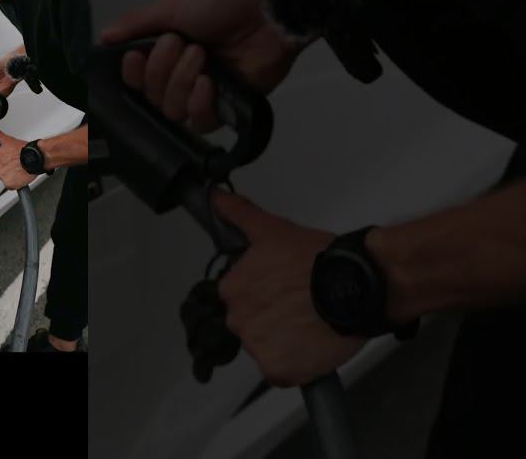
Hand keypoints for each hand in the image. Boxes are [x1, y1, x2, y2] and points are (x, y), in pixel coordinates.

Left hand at [0, 127, 32, 189]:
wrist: (35, 157)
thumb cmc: (24, 150)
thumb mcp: (8, 140)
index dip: (4, 161)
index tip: (10, 160)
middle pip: (0, 170)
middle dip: (7, 168)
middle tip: (16, 164)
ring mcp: (3, 176)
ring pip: (5, 178)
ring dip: (11, 175)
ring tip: (20, 169)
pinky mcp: (10, 184)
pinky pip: (10, 185)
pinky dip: (15, 183)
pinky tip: (20, 176)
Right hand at [100, 0, 303, 131]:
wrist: (267, 10)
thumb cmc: (221, 4)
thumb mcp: (173, 6)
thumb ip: (137, 23)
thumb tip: (103, 37)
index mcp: (164, 54)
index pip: (135, 80)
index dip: (132, 74)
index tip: (135, 57)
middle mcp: (179, 77)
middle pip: (151, 97)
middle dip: (162, 70)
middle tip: (182, 44)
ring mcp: (202, 94)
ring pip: (172, 110)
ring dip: (182, 82)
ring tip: (202, 56)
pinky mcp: (227, 108)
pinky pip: (201, 122)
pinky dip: (200, 103)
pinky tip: (209, 83)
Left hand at [214, 192, 366, 386]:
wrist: (356, 284)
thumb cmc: (316, 259)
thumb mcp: (273, 230)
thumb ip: (239, 214)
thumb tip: (215, 198)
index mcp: (231, 289)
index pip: (240, 299)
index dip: (264, 296)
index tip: (283, 292)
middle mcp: (237, 320)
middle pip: (251, 324)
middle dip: (272, 318)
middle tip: (299, 307)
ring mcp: (257, 347)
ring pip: (266, 347)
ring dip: (284, 340)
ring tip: (310, 324)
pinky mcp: (279, 370)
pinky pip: (281, 372)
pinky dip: (294, 364)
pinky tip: (310, 345)